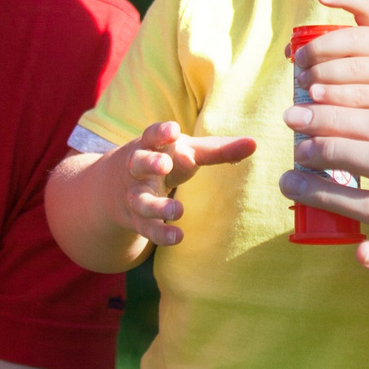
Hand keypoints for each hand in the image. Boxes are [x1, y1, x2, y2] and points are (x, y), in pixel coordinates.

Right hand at [115, 121, 256, 246]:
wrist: (114, 188)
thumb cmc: (163, 161)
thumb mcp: (186, 152)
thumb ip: (218, 150)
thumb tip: (254, 143)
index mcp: (150, 146)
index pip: (151, 135)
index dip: (160, 132)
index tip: (173, 131)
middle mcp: (136, 169)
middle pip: (137, 163)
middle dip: (149, 163)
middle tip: (164, 164)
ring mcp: (134, 195)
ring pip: (140, 201)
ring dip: (157, 206)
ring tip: (177, 211)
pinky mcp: (136, 220)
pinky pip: (146, 228)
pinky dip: (160, 234)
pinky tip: (177, 237)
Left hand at [293, 0, 368, 128]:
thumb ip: (337, 47)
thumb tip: (289, 49)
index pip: (366, 6)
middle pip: (351, 41)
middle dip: (319, 50)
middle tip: (299, 61)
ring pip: (354, 70)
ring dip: (323, 76)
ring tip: (304, 82)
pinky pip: (358, 97)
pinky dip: (334, 98)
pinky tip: (318, 100)